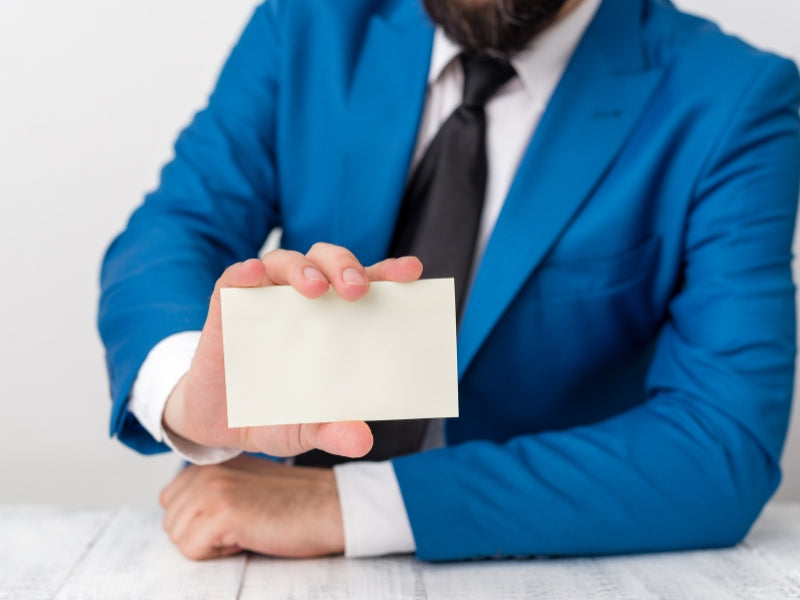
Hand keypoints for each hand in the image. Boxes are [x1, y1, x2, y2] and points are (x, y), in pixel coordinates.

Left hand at [160, 455, 342, 558]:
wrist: (330, 507)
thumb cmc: (294, 505)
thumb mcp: (245, 488)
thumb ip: (212, 492)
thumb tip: (180, 515)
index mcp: (211, 463)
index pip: (170, 503)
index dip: (201, 522)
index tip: (237, 516)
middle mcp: (208, 469)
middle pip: (171, 524)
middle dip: (203, 536)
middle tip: (246, 523)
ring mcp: (213, 488)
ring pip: (179, 538)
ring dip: (212, 545)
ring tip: (249, 528)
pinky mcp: (222, 510)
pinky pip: (193, 550)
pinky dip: (221, 554)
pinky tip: (250, 535)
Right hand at [162, 242, 422, 457]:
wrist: (220, 424)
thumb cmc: (275, 413)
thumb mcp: (306, 428)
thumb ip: (332, 431)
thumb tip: (361, 440)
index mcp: (335, 319)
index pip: (367, 283)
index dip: (390, 272)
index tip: (412, 271)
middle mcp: (302, 300)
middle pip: (328, 261)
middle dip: (345, 266)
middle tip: (356, 290)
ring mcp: (264, 300)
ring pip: (284, 261)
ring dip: (301, 268)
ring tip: (314, 289)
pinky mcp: (225, 308)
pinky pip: (233, 280)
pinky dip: (244, 272)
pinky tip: (253, 274)